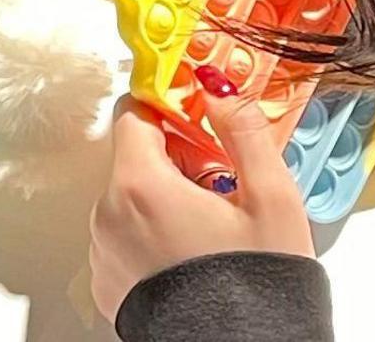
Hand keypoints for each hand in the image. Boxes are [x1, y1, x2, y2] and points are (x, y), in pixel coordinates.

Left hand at [87, 88, 315, 322]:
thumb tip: (218, 88)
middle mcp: (108, 216)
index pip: (134, 113)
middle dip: (176, 161)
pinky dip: (152, 238)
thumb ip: (243, 131)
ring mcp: (103, 253)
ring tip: (212, 230)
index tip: (199, 119)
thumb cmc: (258, 287)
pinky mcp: (107, 284)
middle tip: (223, 185)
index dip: (171, 111)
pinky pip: (124, 239)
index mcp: (141, 185)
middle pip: (134, 159)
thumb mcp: (271, 199)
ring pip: (129, 200)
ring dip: (165, 201)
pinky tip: (192, 257)